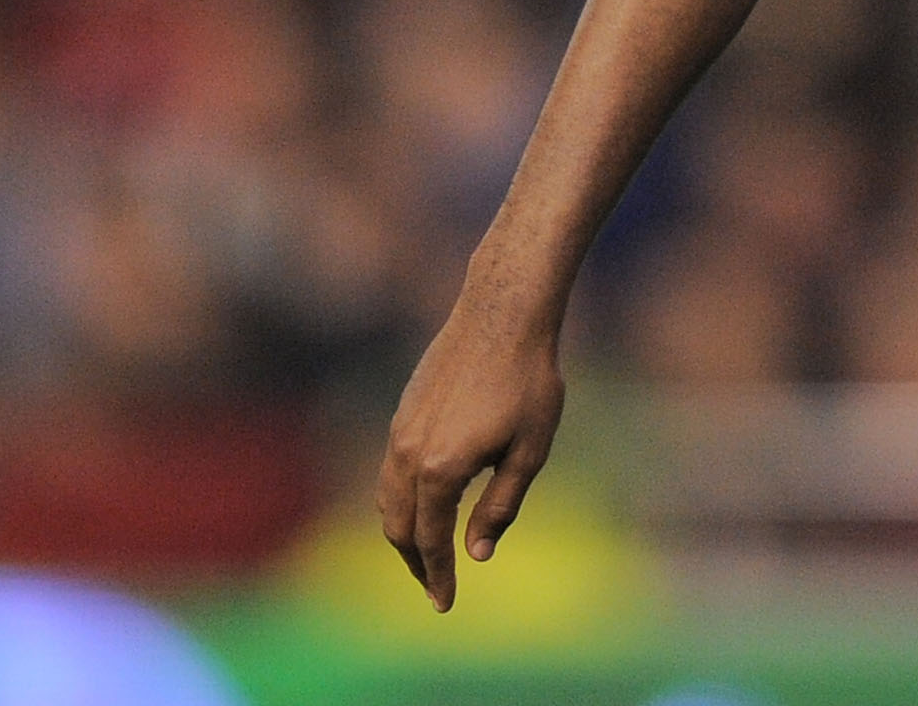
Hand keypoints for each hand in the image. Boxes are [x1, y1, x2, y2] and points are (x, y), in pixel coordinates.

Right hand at [377, 289, 566, 608]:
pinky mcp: (403, 410)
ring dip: (403, 532)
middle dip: (416, 562)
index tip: (445, 604)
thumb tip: (475, 555)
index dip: (438, 576)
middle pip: (399, 527)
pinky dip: (400, 499)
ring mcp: (401, 430)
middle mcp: (409, 454)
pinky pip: (390, 471)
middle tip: (436, 586)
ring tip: (428, 551)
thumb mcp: (529, 449)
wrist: (504, 312)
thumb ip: (501, 506)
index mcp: (441, 470)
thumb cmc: (528, 378)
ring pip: (387, 499)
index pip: (431, 541)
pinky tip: (425, 501)